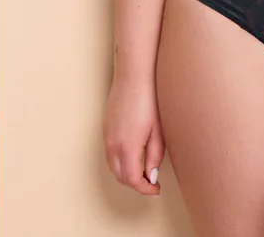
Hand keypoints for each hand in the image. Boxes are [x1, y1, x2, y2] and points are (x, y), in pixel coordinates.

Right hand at [103, 75, 164, 196]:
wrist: (134, 74)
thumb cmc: (149, 98)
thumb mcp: (158, 130)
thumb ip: (154, 156)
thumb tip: (151, 176)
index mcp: (127, 147)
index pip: (132, 180)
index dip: (144, 189)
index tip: (155, 189)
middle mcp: (112, 144)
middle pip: (120, 176)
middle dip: (134, 183)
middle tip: (150, 182)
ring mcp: (106, 135)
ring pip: (112, 165)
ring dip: (125, 173)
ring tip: (143, 170)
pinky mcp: (105, 127)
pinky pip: (109, 153)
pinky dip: (119, 161)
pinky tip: (132, 155)